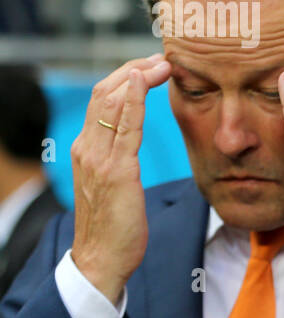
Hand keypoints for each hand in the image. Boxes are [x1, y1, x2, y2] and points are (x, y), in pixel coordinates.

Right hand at [69, 52, 172, 303]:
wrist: (101, 260)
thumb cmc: (116, 226)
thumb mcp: (116, 184)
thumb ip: (120, 159)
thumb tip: (131, 142)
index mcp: (87, 149)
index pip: (103, 100)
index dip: (126, 78)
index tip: (152, 66)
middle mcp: (87, 148)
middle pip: (105, 93)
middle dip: (133, 69)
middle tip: (162, 57)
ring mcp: (98, 158)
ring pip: (112, 103)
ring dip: (137, 77)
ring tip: (162, 63)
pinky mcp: (115, 171)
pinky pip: (124, 127)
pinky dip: (134, 100)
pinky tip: (145, 82)